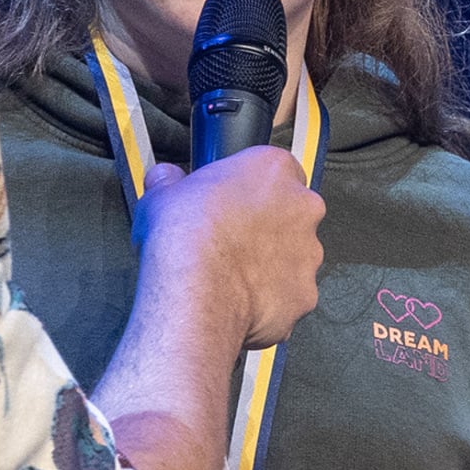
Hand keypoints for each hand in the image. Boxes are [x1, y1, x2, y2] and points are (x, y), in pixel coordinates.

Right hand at [137, 142, 323, 348]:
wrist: (195, 293)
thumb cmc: (185, 239)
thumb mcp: (161, 194)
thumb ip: (170, 182)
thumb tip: (165, 179)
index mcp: (274, 170)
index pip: (274, 169)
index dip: (249, 187)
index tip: (231, 198)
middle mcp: (302, 208)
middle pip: (290, 213)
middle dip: (265, 226)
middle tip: (228, 238)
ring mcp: (308, 254)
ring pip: (293, 256)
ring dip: (269, 263)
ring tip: (229, 273)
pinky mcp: (304, 295)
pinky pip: (289, 294)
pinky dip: (269, 298)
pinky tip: (239, 299)